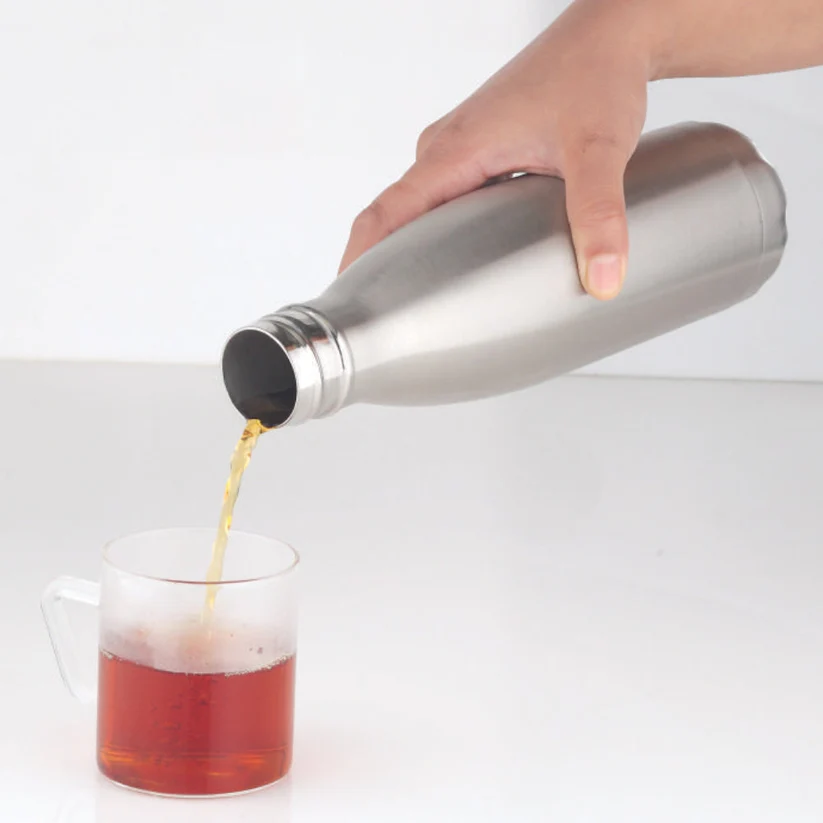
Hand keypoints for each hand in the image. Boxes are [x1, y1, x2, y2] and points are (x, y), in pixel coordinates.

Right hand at [338, 0, 653, 298]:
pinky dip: (444, 231)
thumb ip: (599, 216)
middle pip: (396, 217)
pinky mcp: (480, 152)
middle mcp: (447, 149)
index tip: (349, 300)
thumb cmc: (596, 74)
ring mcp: (462, 150)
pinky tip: (465, 258)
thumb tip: (602, 277)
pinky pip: (446, 199)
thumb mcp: (599, 149)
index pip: (385, 213)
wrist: (611, 33)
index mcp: (455, 150)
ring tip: (423, 299)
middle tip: (393, 319)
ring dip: (417, 249)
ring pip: (422, 209)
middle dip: (386, 266)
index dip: (360, 259)